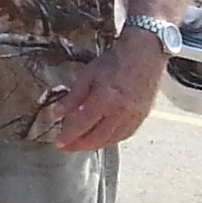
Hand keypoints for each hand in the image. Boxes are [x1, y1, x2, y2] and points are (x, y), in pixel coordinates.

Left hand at [48, 29, 165, 152]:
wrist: (144, 55)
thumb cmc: (115, 62)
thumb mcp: (88, 75)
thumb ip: (73, 96)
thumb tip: (57, 113)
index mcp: (105, 100)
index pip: (82, 125)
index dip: (68, 136)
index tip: (58, 142)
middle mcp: (121, 112)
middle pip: (97, 137)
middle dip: (79, 145)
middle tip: (66, 147)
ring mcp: (134, 116)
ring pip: (111, 139)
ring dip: (94, 145)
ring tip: (80, 145)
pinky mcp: (142, 117)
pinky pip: (125, 135)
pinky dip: (111, 140)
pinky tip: (101, 140)